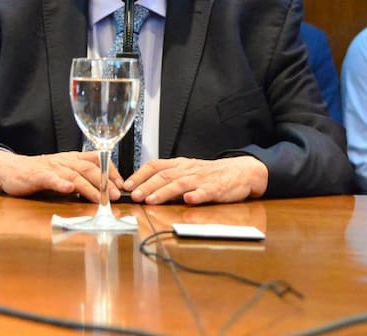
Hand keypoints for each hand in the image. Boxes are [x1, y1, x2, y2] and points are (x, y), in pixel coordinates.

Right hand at [0, 150, 120, 202]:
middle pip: (90, 168)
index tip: (122, 185)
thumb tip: (103, 191)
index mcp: (72, 159)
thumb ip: (80, 179)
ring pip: (75, 175)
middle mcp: (65, 161)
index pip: (98, 160)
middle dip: (105, 182)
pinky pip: (51, 178)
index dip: (112, 171)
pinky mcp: (38, 176)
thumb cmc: (39, 173)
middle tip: (115, 196)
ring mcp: (52, 168)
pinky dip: (61, 183)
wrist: (11, 169)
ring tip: (100, 198)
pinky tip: (69, 189)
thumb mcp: (63, 172)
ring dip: (89, 187)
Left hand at [124, 155, 267, 204]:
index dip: (140, 175)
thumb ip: (168, 177)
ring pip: (180, 184)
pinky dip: (196, 196)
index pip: (155, 166)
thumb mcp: (187, 170)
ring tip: (152, 200)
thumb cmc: (210, 173)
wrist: (240, 171)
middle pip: (164, 176)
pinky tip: (189, 201)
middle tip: (134, 197)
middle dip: (147, 186)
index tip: (127, 186)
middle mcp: (188, 170)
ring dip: (164, 192)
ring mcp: (202, 179)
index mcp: (179, 165)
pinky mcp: (216, 189)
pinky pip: (205, 192)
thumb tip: (143, 188)